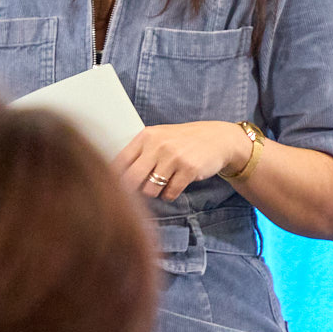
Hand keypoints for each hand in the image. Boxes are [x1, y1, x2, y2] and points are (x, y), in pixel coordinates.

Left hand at [114, 122, 251, 202]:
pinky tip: (174, 186)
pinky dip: (169, 195)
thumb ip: (139, 152)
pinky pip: (169, 193)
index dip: (115, 179)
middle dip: (133, 190)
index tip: (117, 187)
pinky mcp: (188, 169)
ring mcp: (173, 157)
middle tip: (140, 190)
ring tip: (162, 185)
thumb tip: (115, 176)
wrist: (217, 139)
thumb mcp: (159, 137)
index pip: (120, 162)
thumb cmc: (183, 141)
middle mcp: (157, 145)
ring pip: (150, 190)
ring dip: (154, 193)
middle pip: (131, 179)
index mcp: (146, 136)